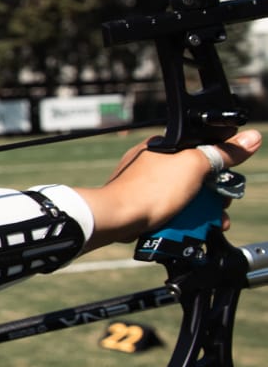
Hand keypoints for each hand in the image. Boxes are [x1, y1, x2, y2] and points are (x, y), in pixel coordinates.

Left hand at [77, 129, 260, 250]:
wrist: (114, 220)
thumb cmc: (149, 190)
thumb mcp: (194, 166)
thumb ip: (222, 152)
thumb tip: (252, 138)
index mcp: (164, 145)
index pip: (202, 148)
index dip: (220, 164)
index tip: (229, 179)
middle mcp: (153, 162)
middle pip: (195, 175)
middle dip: (213, 193)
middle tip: (221, 206)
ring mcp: (145, 184)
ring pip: (184, 194)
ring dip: (201, 209)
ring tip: (212, 222)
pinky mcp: (140, 204)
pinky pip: (168, 208)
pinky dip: (182, 217)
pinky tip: (191, 228)